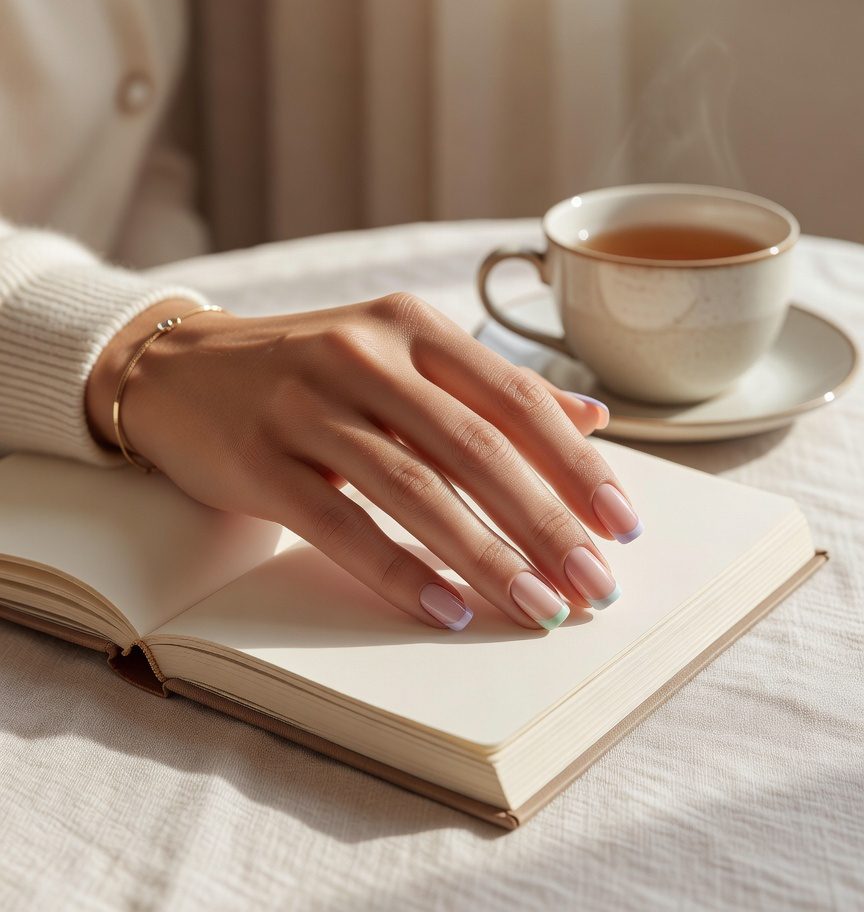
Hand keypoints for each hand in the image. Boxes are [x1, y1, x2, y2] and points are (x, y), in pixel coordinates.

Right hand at [86, 293, 641, 630]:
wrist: (180, 368)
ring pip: (415, 489)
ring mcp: (308, 405)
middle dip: (546, 521)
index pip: (515, 397)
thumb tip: (592, 423)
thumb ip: (490, 387)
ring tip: (539, 609)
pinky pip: (342, 524)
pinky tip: (447, 610)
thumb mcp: (399, 353)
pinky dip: (400, 570)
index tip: (622, 523)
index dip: (576, 463)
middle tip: (594, 585)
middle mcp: (365, 353)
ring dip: (486, 556)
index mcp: (412, 324)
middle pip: (477, 446)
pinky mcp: (261, 459)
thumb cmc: (308, 367)